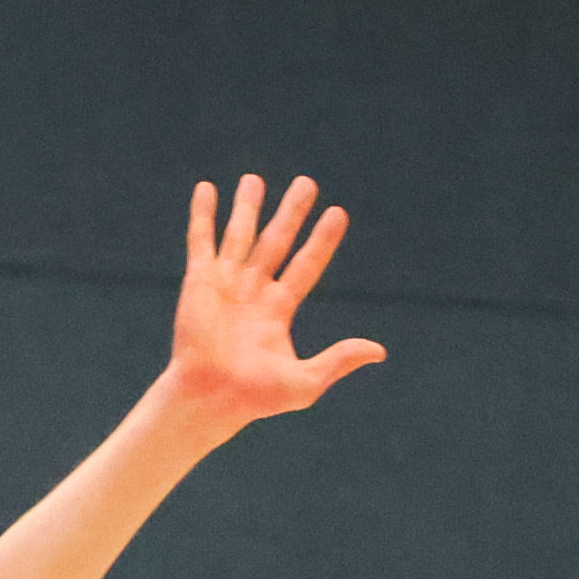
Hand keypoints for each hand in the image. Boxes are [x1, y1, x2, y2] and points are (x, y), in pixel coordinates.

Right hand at [164, 176, 384, 428]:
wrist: (210, 398)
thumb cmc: (254, 398)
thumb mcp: (306, 381)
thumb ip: (339, 360)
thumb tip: (379, 351)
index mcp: (277, 312)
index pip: (306, 265)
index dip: (322, 240)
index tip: (338, 213)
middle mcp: (253, 292)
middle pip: (276, 242)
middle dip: (291, 213)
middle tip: (306, 183)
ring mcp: (225, 284)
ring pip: (240, 235)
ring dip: (247, 207)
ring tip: (254, 180)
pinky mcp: (199, 281)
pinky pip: (201, 240)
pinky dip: (203, 215)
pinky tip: (206, 189)